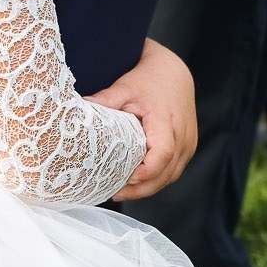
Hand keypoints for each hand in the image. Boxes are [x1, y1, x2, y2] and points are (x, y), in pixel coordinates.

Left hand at [87, 39, 196, 201]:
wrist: (173, 73)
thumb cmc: (149, 79)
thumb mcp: (126, 87)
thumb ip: (106, 99)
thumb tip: (79, 109)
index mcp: (167, 122)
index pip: (161, 156)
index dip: (143, 173)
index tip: (121, 181)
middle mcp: (183, 137)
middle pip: (166, 174)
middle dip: (141, 189)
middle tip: (114, 193)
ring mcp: (188, 145)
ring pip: (170, 177)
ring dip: (148, 188)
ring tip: (122, 192)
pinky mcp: (187, 148)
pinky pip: (172, 171)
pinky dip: (155, 180)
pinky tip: (136, 184)